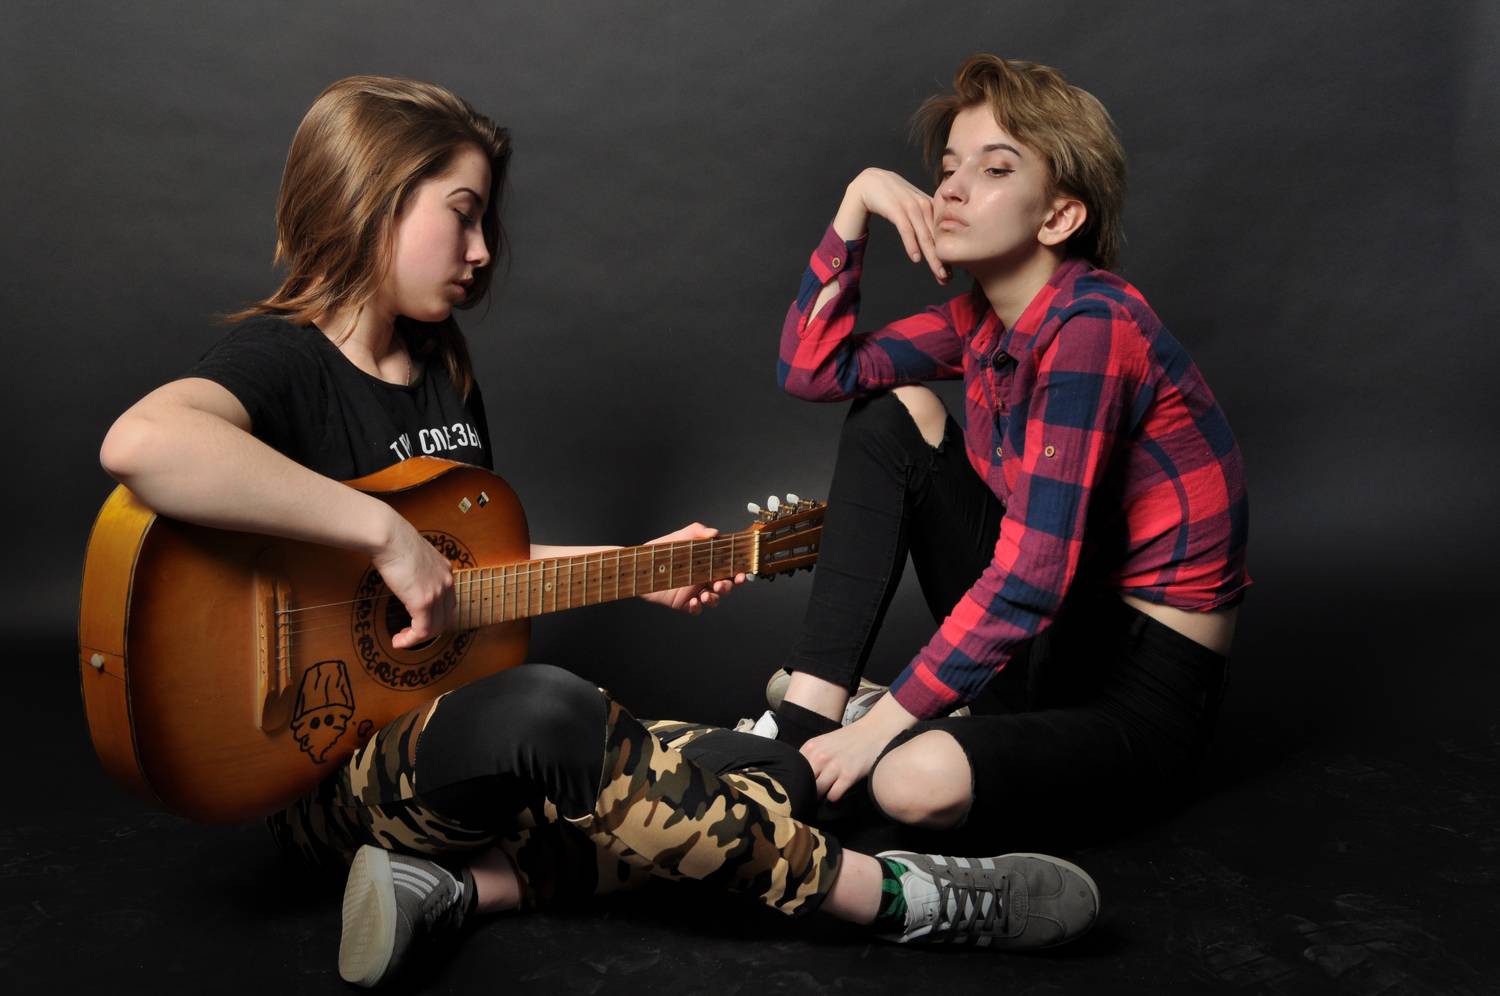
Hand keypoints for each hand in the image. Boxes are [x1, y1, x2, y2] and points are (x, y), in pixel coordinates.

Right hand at [369, 511, 455, 647]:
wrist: (390, 536)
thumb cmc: (395, 541)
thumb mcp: (414, 556)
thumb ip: (418, 571)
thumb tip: (407, 581)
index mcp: (445, 571)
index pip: (448, 603)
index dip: (434, 617)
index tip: (417, 621)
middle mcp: (446, 583)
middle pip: (445, 619)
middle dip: (428, 630)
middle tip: (409, 633)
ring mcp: (437, 593)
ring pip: (435, 628)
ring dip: (418, 638)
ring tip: (401, 639)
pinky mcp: (423, 601)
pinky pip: (422, 630)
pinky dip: (411, 640)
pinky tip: (399, 641)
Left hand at [638, 521, 746, 614]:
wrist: (640, 565)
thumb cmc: (660, 550)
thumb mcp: (680, 537)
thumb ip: (697, 531)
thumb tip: (715, 533)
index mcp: (707, 564)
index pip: (728, 569)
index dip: (737, 572)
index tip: (742, 574)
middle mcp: (703, 578)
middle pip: (724, 586)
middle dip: (728, 586)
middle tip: (723, 584)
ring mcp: (694, 591)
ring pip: (713, 599)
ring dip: (715, 598)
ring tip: (708, 595)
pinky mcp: (683, 602)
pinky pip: (696, 609)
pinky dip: (699, 607)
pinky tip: (695, 601)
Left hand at [800, 693, 918, 801]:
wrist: (873, 732)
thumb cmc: (848, 739)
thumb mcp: (823, 743)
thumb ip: (810, 757)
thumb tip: (796, 777)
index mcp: (810, 747)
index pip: (794, 771)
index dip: (796, 781)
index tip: (799, 787)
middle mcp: (820, 756)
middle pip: (804, 783)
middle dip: (806, 791)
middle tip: (810, 796)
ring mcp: (834, 766)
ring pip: (817, 792)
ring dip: (820, 796)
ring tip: (825, 793)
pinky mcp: (848, 776)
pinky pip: (833, 796)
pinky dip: (834, 797)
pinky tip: (838, 791)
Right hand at [841, 168, 950, 285]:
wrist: (870, 182)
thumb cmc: (891, 196)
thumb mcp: (911, 206)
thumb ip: (922, 218)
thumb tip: (931, 237)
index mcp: (930, 206)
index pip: (942, 234)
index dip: (946, 254)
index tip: (951, 272)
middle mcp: (924, 206)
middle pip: (936, 238)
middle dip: (942, 260)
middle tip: (947, 279)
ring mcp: (911, 207)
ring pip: (925, 236)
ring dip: (932, 257)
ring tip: (938, 273)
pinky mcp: (897, 209)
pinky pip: (906, 230)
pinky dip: (911, 244)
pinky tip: (916, 258)